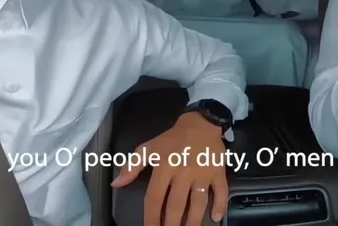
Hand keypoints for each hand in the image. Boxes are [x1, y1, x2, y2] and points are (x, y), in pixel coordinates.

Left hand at [112, 112, 228, 225]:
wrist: (201, 122)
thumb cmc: (172, 139)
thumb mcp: (149, 148)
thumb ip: (132, 166)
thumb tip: (116, 184)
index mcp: (164, 167)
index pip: (154, 197)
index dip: (151, 217)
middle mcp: (183, 173)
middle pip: (176, 204)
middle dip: (171, 224)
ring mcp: (202, 173)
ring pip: (198, 202)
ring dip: (194, 220)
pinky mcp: (218, 172)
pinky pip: (221, 190)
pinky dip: (220, 204)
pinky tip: (216, 217)